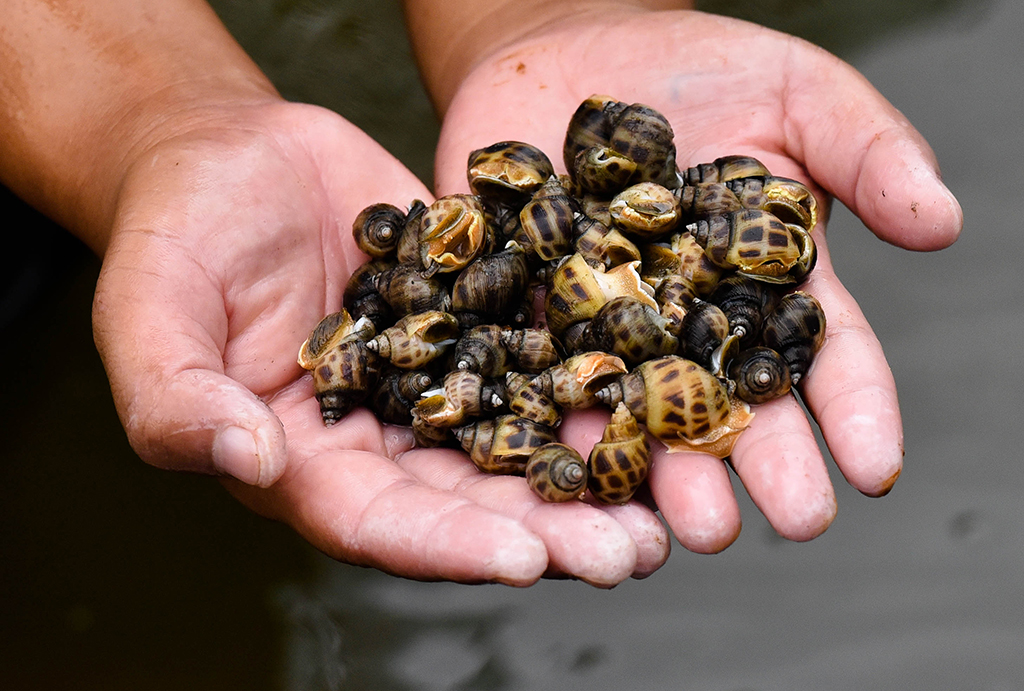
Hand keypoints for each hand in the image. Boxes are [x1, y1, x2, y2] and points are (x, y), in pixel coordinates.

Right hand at [93, 99, 668, 585]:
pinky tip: (650, 396)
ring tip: (665, 507)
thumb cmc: (176, 231)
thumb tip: (249, 462)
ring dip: (590, 476)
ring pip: (520, 443)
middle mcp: (383, 436)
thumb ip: (176, 398)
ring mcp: (437, 379)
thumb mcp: (148, 313)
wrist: (235, 153)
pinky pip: (539, 356)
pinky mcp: (477, 321)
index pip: (379, 521)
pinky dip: (592, 380)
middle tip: (631, 552)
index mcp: (306, 460)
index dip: (448, 545)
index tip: (524, 558)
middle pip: (469, 501)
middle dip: (549, 530)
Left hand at [427, 7, 962, 551]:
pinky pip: (541, 373)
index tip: (874, 466)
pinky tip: (576, 471)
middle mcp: (691, 326)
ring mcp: (609, 327)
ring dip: (666, 471)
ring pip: (640, 411)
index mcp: (766, 286)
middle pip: (733, 403)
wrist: (577, 48)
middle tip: (792, 520)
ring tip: (692, 524)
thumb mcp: (798, 93)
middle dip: (763, 462)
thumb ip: (868, 151)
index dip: (854, 410)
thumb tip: (943, 222)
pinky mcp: (531, 314)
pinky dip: (558, 421)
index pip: (823, 356)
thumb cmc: (700, 70)